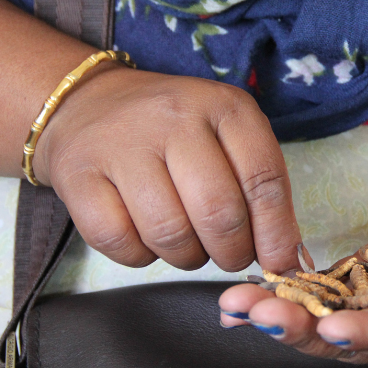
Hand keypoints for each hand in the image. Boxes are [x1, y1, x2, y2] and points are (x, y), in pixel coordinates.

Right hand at [33, 66, 301, 272]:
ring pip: (171, 234)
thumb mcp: (229, 139)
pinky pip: (122, 243)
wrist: (89, 103)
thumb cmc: (176, 132)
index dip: (277, 232)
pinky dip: (142, 256)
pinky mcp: (78, 176)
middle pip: (219, 212)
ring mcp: (122, 144)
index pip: (265, 179)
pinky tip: (147, 237)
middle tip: (231, 256)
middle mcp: (175, 118)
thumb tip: (288, 260)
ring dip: (188, 257)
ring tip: (189, 243)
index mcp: (225, 107)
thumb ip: (261, 190)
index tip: (281, 264)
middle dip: (233, 252)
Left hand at [218, 201, 367, 367]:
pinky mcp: (363, 275)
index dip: (365, 338)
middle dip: (300, 328)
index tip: (335, 328)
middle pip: (343, 337)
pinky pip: (321, 285)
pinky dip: (286, 286)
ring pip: (321, 312)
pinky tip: (248, 290)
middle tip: (259, 316)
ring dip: (279, 310)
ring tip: (235, 304)